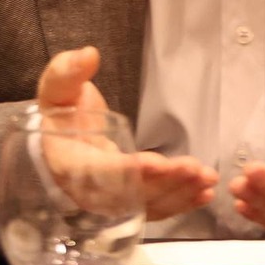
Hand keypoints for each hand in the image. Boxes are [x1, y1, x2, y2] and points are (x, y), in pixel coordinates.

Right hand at [34, 47, 214, 220]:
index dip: (126, 170)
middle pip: (129, 194)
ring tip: (207, 179)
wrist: (61, 138)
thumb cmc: (61, 112)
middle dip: (164, 182)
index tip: (155, 162)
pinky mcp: (129, 202)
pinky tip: (203, 195)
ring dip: (180, 193)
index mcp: (68, 163)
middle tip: (194, 168)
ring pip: (147, 204)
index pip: (98, 172)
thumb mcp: (57, 88)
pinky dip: (181, 203)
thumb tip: (89, 55)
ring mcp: (110, 200)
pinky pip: (155, 209)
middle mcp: (89, 189)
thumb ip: (68, 72)